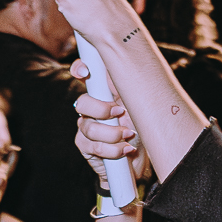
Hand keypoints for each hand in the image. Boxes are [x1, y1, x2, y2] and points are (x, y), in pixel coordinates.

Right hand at [71, 59, 148, 186]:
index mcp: (103, 90)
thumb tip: (127, 64)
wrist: (141, 157)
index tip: (86, 72)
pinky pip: (94, 146)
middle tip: (120, 113)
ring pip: (90, 128)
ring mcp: (85, 126)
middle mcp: (91, 106)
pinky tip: (125, 149)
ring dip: (113, 134)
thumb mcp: (139, 103)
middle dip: (102, 110)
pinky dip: (114, 149)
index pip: (84, 72)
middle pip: (82, 102)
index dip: (80, 68)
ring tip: (129, 135)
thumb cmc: (142, 126)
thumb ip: (128, 85)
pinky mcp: (85, 146)